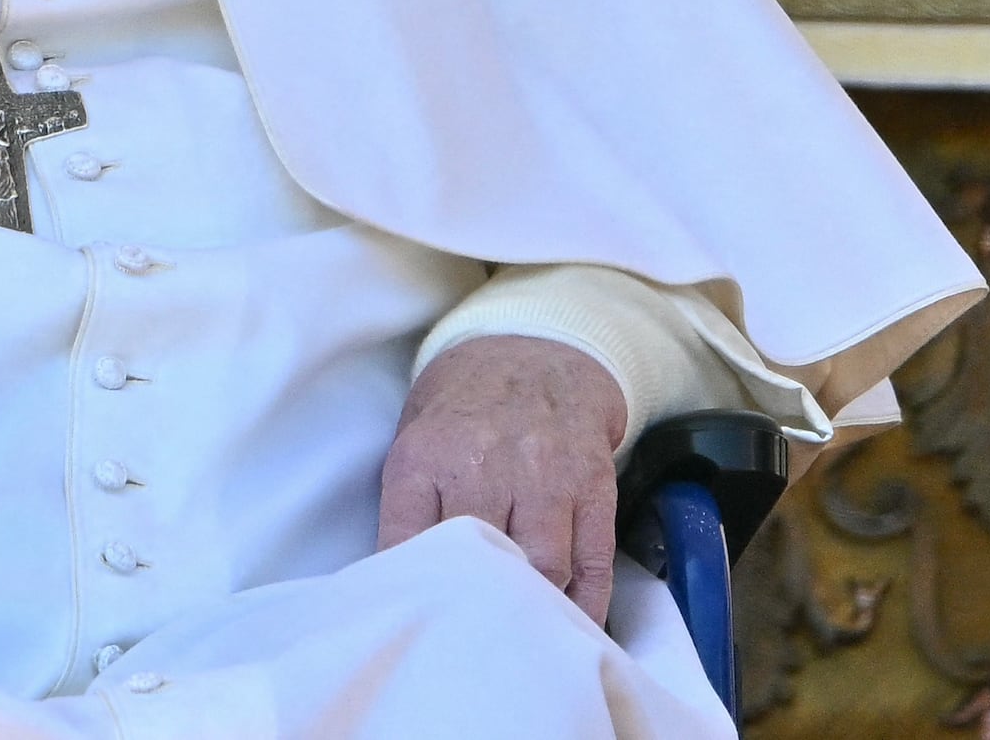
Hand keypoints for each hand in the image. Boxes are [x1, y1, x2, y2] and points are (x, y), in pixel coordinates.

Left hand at [378, 335, 629, 619]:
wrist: (535, 346)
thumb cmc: (463, 408)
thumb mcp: (415, 440)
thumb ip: (407, 509)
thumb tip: (396, 586)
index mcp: (425, 457)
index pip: (406, 543)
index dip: (410, 592)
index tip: (414, 624)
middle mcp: (485, 464)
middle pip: (480, 562)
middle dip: (477, 609)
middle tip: (473, 642)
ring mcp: (545, 475)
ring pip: (542, 569)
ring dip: (534, 610)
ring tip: (522, 633)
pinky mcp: (592, 484)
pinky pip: (593, 562)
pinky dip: (585, 604)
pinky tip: (572, 626)